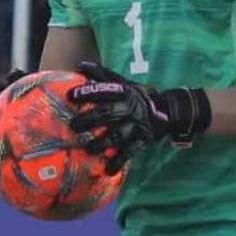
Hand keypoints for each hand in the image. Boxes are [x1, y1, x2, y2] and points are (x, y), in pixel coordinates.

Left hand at [66, 60, 210, 166]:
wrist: (165, 110)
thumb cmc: (135, 96)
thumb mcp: (122, 82)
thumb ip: (102, 75)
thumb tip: (80, 64)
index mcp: (123, 93)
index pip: (104, 91)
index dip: (87, 93)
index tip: (70, 96)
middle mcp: (128, 109)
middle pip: (107, 114)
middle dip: (89, 120)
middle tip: (73, 125)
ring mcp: (134, 126)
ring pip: (117, 135)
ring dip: (102, 143)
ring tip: (89, 149)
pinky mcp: (140, 141)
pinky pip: (129, 153)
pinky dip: (118, 162)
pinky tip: (108, 170)